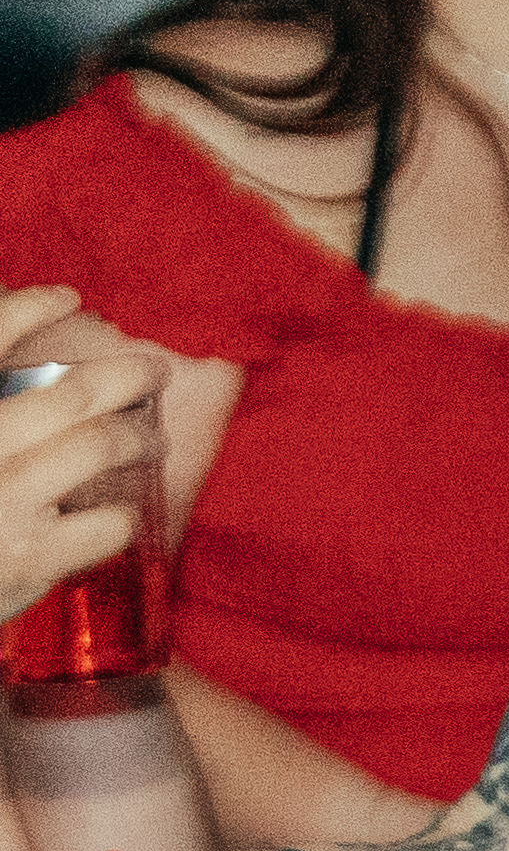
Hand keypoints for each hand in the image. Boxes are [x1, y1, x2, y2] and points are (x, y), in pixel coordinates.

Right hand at [0, 285, 172, 632]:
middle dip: (124, 376)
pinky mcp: (30, 555)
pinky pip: (108, 521)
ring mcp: (4, 499)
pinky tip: (114, 518)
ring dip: (133, 440)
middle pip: (68, 391)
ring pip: (98, 445)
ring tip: (145, 442)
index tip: (68, 295)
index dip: (27, 307)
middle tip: (151, 372)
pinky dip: (118, 517)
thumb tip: (15, 356)